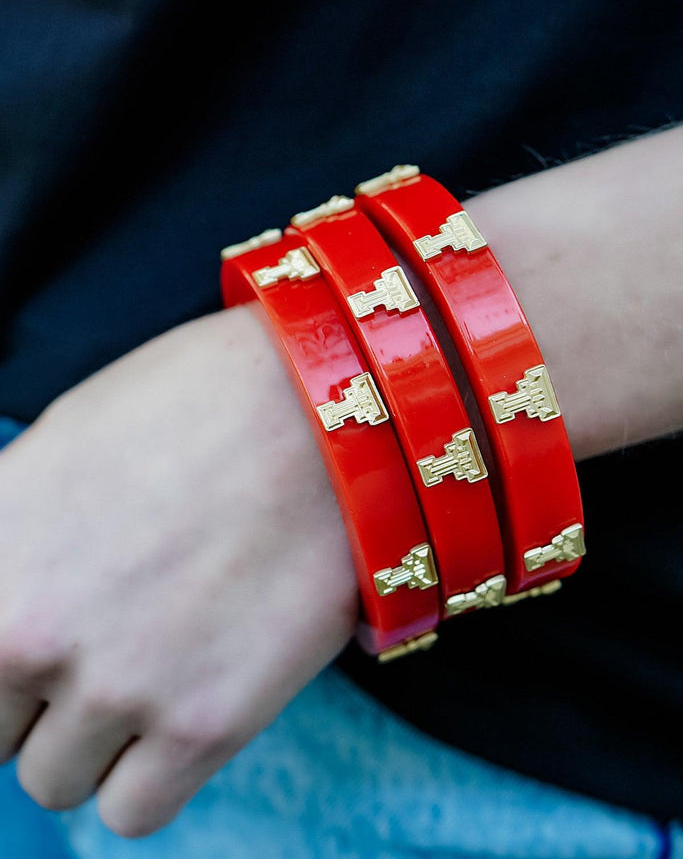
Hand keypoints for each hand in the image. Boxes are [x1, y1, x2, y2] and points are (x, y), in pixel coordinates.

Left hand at [0, 306, 358, 836]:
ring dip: (94, 739)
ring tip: (156, 669)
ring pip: (54, 779)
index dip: (3, 655)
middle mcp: (23, 633)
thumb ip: (11, 539)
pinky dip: (148, 774)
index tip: (39, 649)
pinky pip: (132, 810)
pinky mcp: (201, 725)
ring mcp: (112, 685)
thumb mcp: (62, 446)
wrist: (319, 412)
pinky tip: (187, 710)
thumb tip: (9, 599)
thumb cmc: (197, 404)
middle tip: (105, 643)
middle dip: (40, 697)